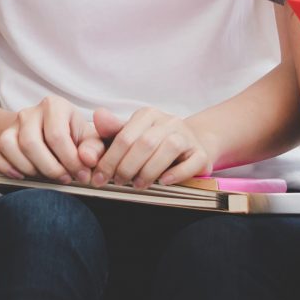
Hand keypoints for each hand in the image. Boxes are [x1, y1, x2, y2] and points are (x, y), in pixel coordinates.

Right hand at [0, 95, 100, 181]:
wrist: (56, 138)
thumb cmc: (77, 140)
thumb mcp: (92, 141)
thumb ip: (95, 148)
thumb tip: (87, 159)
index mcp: (55, 106)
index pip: (57, 136)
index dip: (70, 160)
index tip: (81, 175)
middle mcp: (30, 112)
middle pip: (30, 143)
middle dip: (49, 168)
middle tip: (64, 179)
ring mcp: (12, 124)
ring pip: (8, 146)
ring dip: (26, 168)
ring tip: (44, 176)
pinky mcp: (0, 137)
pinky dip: (2, 165)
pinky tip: (19, 175)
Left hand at [90, 105, 211, 188]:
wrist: (190, 144)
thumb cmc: (153, 143)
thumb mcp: (130, 135)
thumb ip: (111, 130)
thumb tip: (98, 115)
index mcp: (147, 115)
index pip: (124, 137)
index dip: (109, 160)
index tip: (99, 178)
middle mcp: (169, 121)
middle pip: (145, 143)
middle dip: (127, 167)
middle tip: (119, 182)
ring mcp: (187, 136)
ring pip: (169, 149)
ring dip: (150, 171)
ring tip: (138, 184)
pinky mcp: (202, 153)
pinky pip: (191, 163)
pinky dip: (176, 174)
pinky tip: (163, 181)